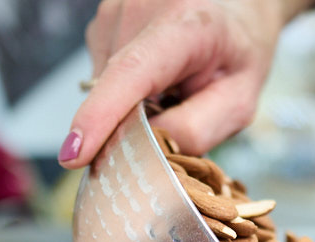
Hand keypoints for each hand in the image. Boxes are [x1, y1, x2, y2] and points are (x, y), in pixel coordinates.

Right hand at [60, 0, 306, 168]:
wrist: (233, 14)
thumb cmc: (237, 57)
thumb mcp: (239, 102)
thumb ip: (198, 129)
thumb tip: (148, 148)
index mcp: (188, 25)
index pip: (133, 71)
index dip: (100, 114)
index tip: (75, 153)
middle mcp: (143, 8)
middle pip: (114, 89)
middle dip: (129, 122)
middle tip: (171, 116)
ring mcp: (116, 10)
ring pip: (103, 86)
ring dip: (129, 103)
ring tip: (168, 87)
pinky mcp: (102, 21)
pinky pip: (101, 77)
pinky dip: (123, 89)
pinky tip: (153, 77)